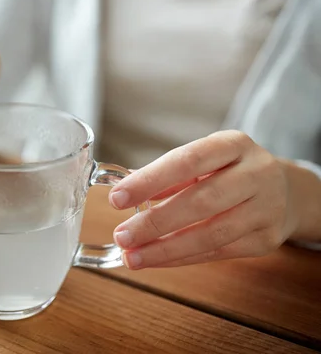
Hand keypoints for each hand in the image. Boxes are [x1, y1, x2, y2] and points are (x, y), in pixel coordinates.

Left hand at [109, 130, 301, 268]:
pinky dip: (181, 258)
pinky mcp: (266, 240)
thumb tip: (123, 190)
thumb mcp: (204, 160)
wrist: (285, 191)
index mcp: (233, 144)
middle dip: (155, 222)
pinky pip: (217, 253)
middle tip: (122, 235)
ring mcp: (266, 208)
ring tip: (132, 256)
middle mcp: (256, 173)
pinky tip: (155, 260)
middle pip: (201, 201)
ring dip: (165, 249)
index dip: (150, 180)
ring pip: (211, 234)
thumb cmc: (229, 171)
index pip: (187, 160)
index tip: (117, 198)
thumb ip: (168, 174)